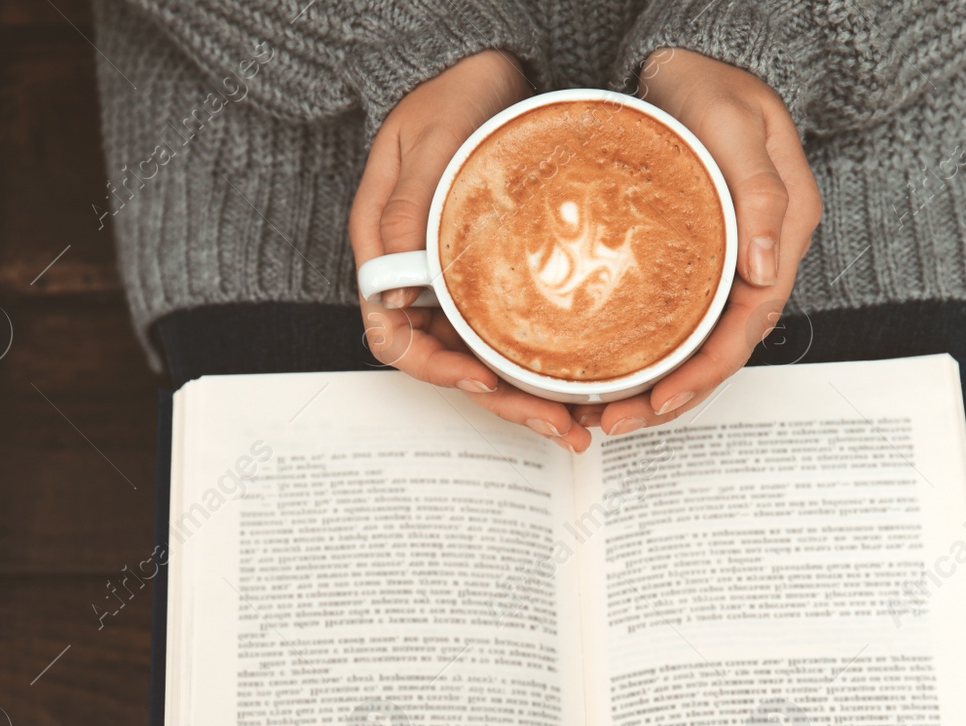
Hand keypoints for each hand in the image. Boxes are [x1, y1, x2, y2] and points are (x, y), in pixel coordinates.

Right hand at [350, 50, 594, 452]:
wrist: (487, 62)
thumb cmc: (451, 91)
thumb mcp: (428, 142)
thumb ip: (408, 213)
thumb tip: (395, 292)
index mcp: (386, 251)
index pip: (393, 337)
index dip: (436, 369)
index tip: (481, 379)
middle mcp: (418, 276)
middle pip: (446, 362)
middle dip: (498, 400)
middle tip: (557, 423)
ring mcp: (455, 280)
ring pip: (482, 357)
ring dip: (524, 395)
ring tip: (576, 421)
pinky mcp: (491, 275)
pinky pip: (509, 331)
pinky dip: (540, 362)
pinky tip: (579, 381)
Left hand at [573, 48, 822, 435]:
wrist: (689, 51)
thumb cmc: (715, 78)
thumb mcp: (738, 125)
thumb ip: (757, 194)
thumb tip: (765, 273)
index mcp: (782, 233)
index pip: (749, 325)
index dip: (707, 372)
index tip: (661, 401)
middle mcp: (757, 256)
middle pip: (720, 348)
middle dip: (673, 395)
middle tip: (614, 424)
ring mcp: (726, 258)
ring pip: (697, 341)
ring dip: (656, 384)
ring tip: (604, 414)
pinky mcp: (692, 255)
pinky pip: (674, 316)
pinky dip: (646, 349)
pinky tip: (609, 369)